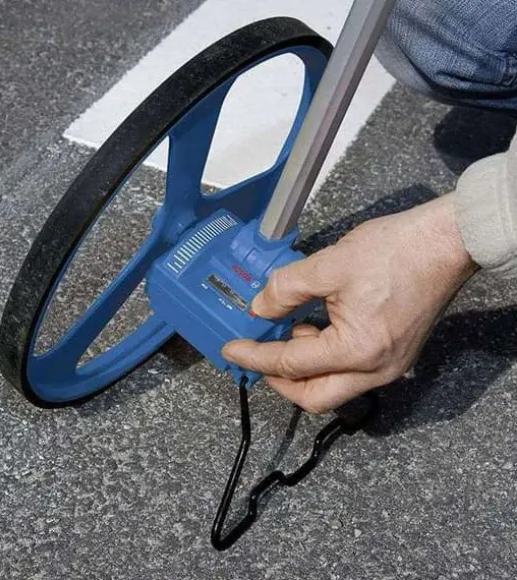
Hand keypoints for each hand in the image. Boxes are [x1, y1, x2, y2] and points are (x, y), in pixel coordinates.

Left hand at [223, 194, 477, 413]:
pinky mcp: (394, 355)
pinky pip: (350, 372)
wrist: (446, 242)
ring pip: (332, 387)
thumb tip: (260, 308)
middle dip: (278, 380)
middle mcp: (376, 370)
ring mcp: (389, 366)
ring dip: (302, 369)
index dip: (254, 356)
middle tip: (256, 355)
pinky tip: (313, 329)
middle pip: (313, 396)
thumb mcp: (329, 265)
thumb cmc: (398, 251)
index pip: (291, 364)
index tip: (231, 349)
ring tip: (286, 332)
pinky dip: (324, 359)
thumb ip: (286, 290)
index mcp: (357, 351)